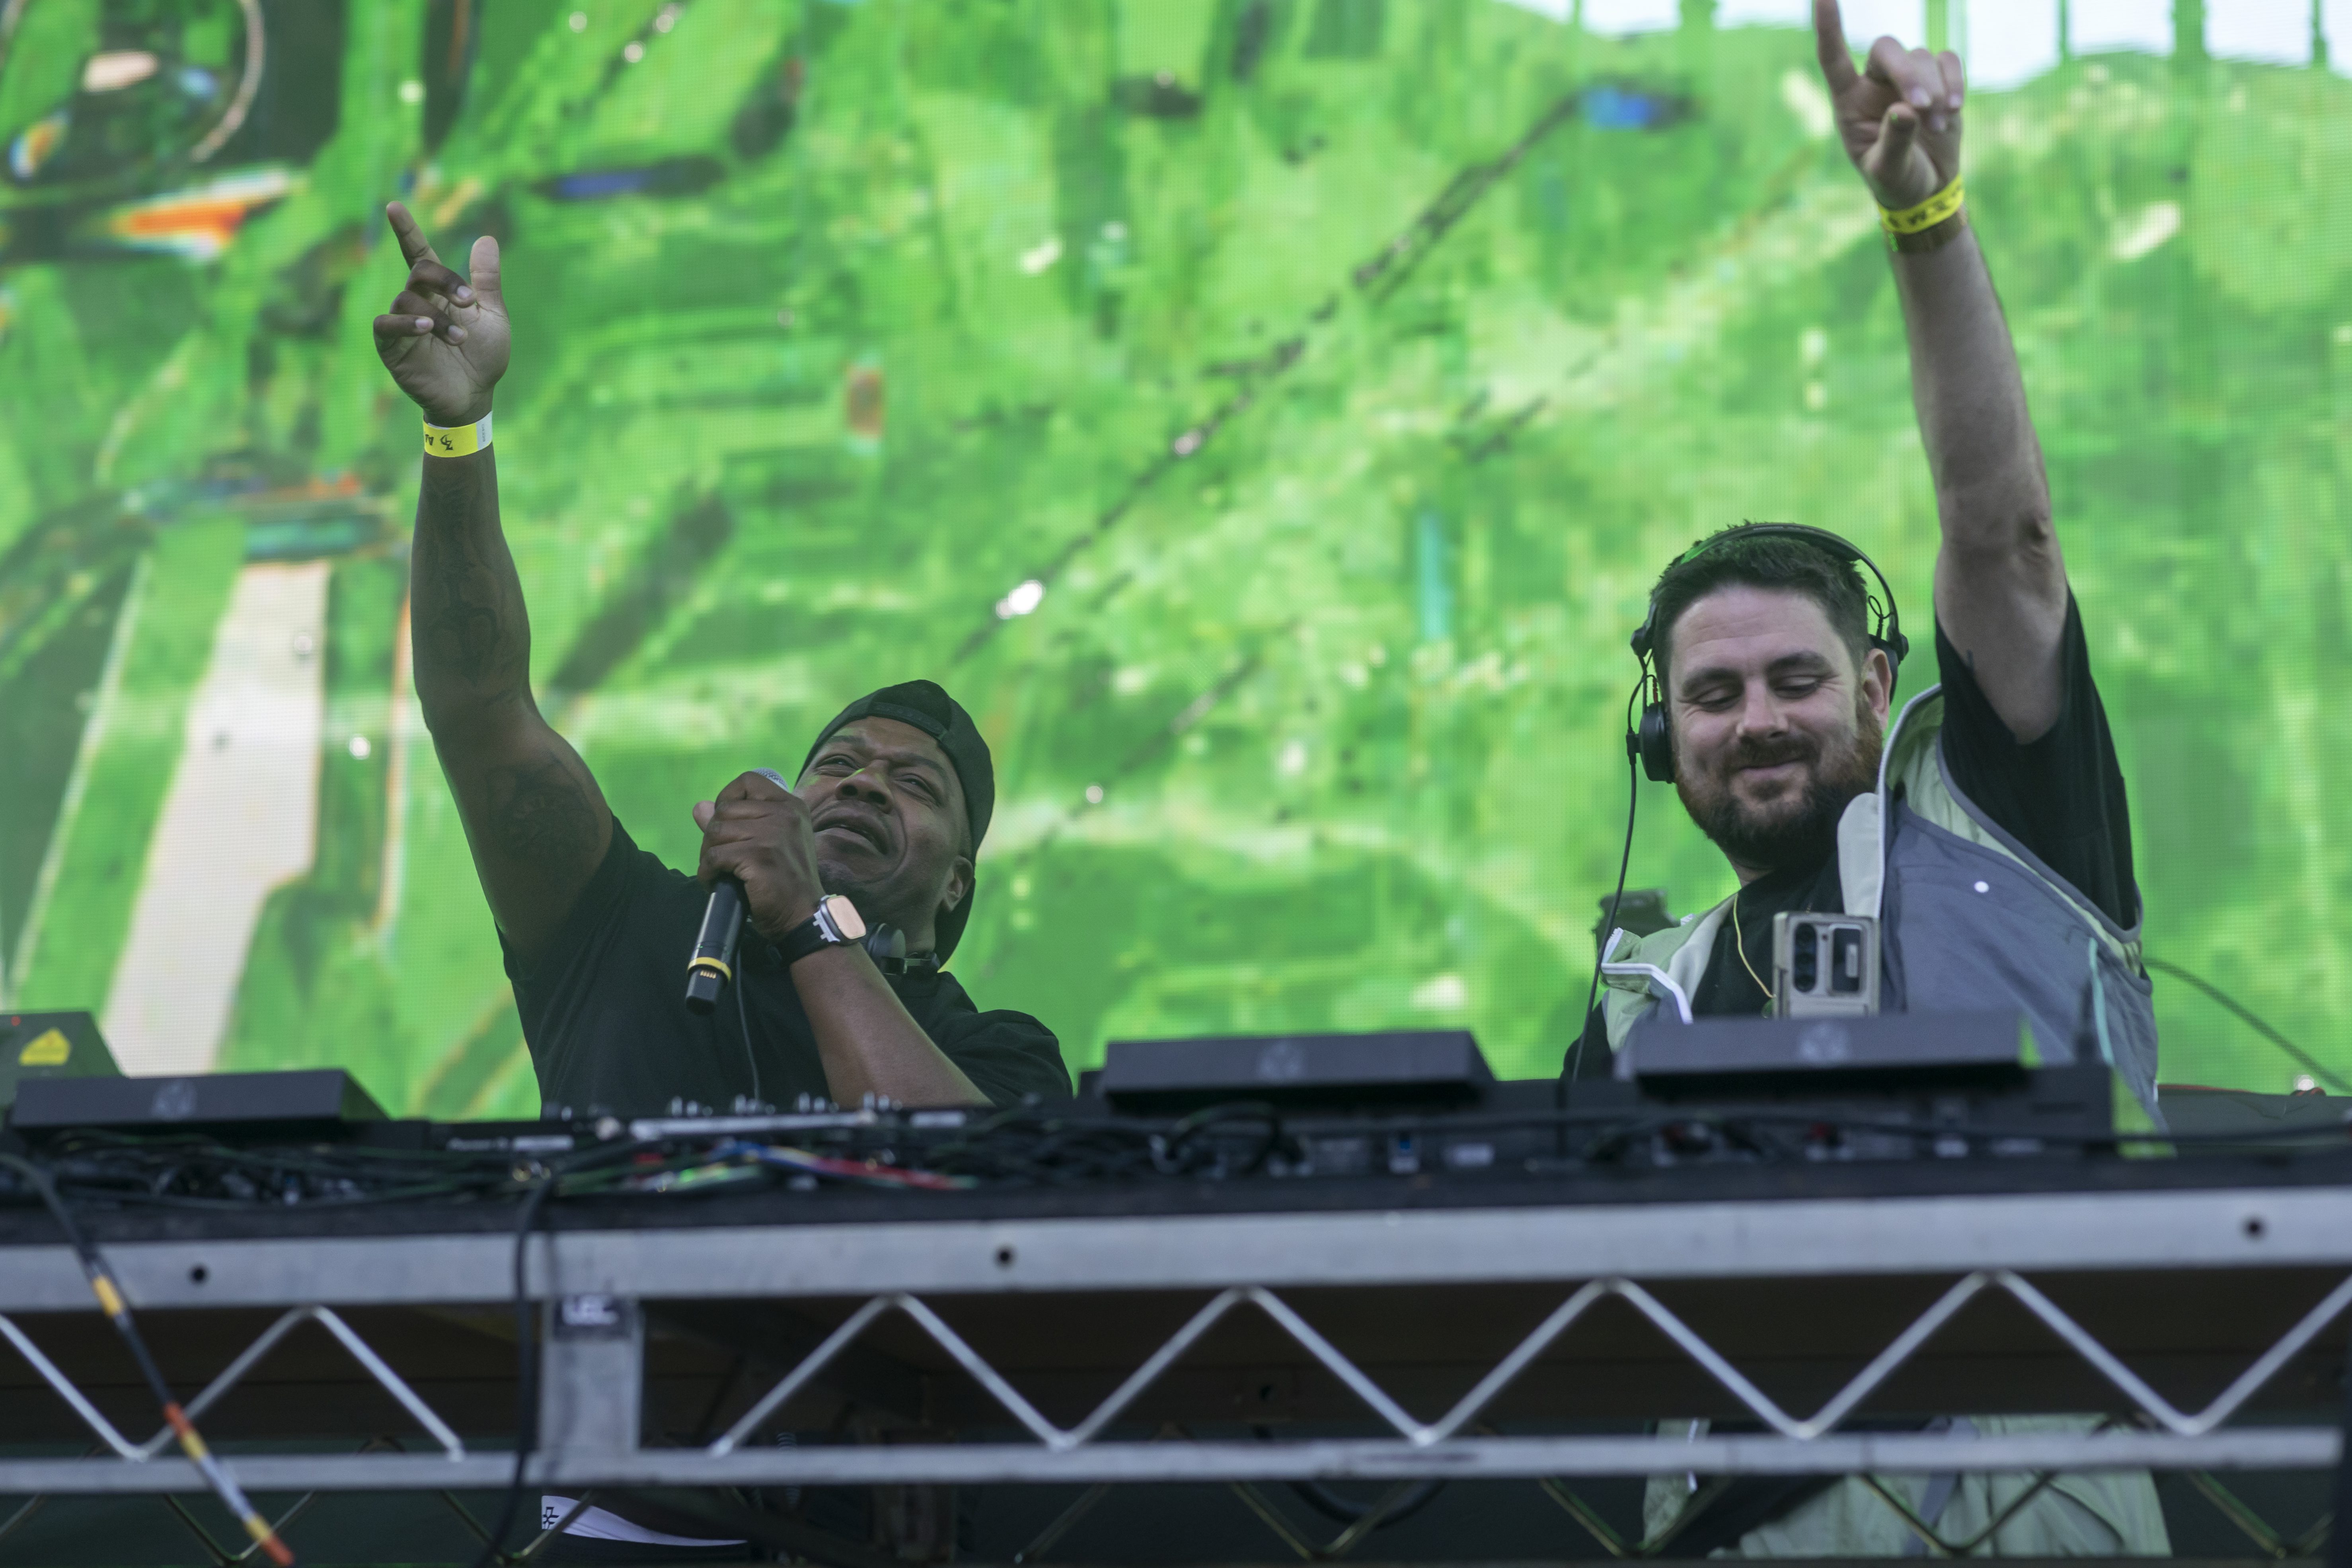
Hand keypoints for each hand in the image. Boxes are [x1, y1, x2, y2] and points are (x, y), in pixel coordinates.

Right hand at [371, 201, 508, 426]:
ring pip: (407, 298)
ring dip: (437, 316)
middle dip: (444, 280)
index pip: (418, 253)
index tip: (394, 206)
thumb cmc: (483, 357)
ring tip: (459, 339)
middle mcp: (417, 302)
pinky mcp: (391, 347)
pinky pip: (385, 324)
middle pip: (419, 271)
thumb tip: (486, 239)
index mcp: (439, 292)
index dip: (406, 230)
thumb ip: (486, 281)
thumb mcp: (493, 316)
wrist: (475, 396)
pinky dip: (404, 322)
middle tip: (468, 302)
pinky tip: (425, 328)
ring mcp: (401, 323)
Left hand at [694, 772, 825, 943]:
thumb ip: (735, 822)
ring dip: (708, 855)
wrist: (804, 916)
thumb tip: (700, 807)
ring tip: (718, 872)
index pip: (748, 781)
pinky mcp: (759, 856)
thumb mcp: (767, 844)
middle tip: (720, 859)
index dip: (728, 798)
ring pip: (716, 832)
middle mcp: (784, 814)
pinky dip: (707, 872)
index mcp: (790, 806)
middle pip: (725, 809)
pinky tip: (715, 882)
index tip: (727, 822)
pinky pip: (714, 856)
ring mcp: (772, 834)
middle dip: (713, 835)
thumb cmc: (786, 881)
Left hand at [1813, 0, 1963, 211]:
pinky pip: (1947, 60)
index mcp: (1848, 103)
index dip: (1828, 26)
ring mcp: (1905, 79)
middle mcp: (1873, 83)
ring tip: (1936, 127)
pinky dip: (1954, 81)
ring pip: (1921, 57)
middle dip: (1907, 74)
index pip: (1833, 58)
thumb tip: (1904, 109)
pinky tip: (1953, 110)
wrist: (1926, 188)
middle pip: (1886, 51)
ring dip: (1934, 90)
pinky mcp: (1938, 79)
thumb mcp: (1887, 171)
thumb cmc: (1896, 181)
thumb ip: (1892, 142)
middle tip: (1923, 107)